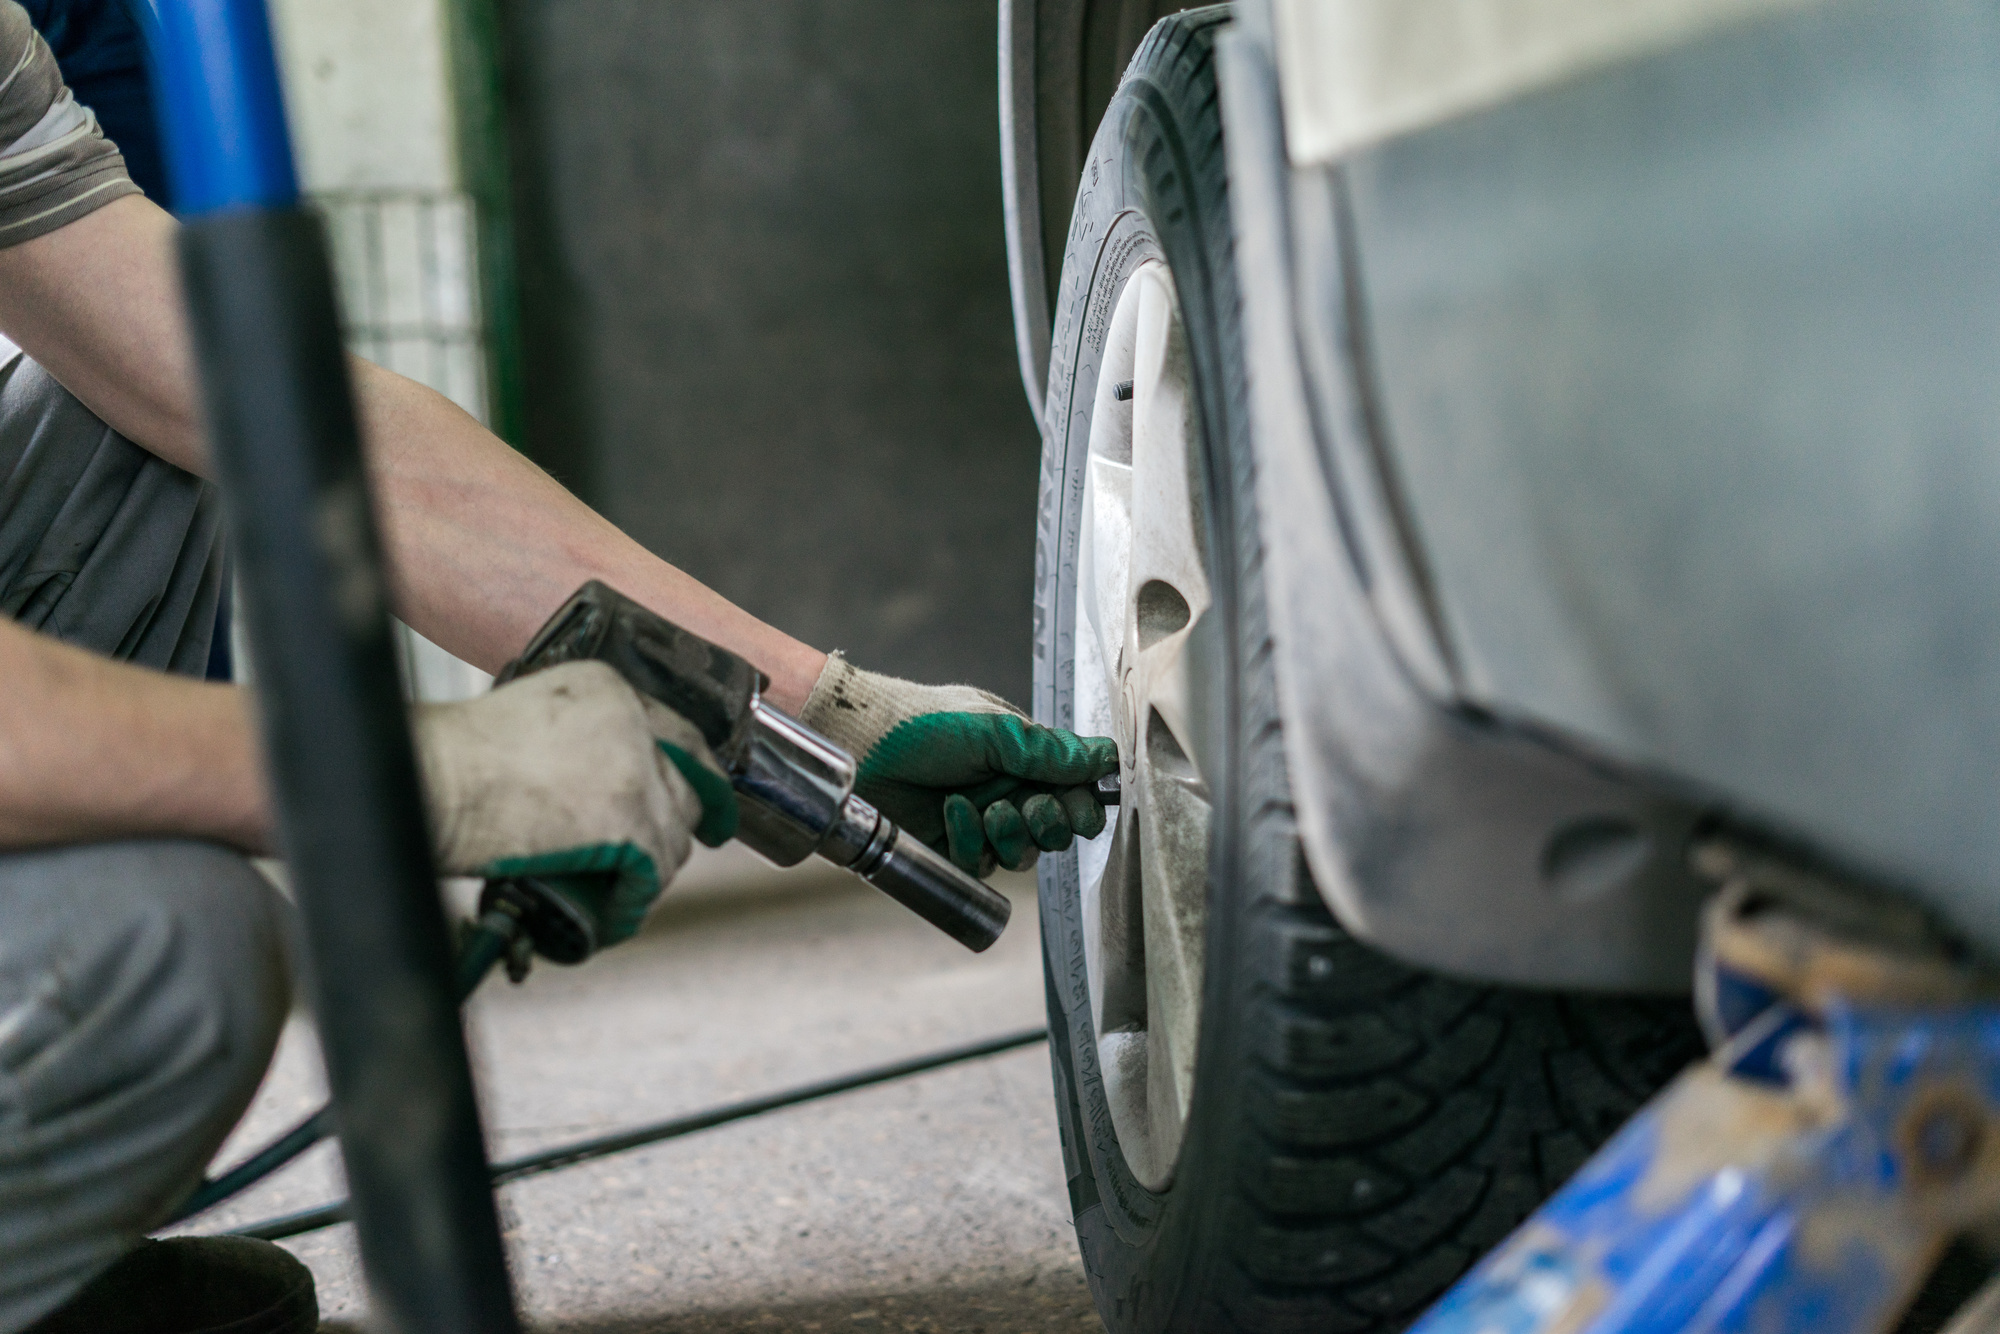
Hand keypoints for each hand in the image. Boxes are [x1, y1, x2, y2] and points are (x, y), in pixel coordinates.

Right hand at [414, 660, 736, 945]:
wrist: (434, 780)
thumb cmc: (451, 760)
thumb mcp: (527, 718)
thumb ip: (577, 739)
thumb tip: (596, 784)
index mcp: (608, 689)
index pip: (676, 734)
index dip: (692, 773)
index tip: (705, 799)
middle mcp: (634, 723)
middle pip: (683, 786)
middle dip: (671, 826)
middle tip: (653, 857)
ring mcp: (637, 773)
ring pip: (673, 835)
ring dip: (647, 870)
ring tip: (613, 891)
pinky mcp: (632, 823)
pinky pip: (654, 871)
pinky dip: (633, 899)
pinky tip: (612, 910)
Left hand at [798, 655, 1118, 875]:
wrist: (861, 745)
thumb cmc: (923, 724)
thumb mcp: (995, 731)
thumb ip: (1051, 752)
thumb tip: (1108, 756)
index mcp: (1022, 756)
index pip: (1072, 789)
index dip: (1082, 803)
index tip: (1081, 807)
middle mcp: (1005, 790)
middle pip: (1054, 828)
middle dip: (1051, 823)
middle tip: (1034, 808)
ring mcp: (979, 821)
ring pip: (1022, 853)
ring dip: (1012, 834)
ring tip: (990, 809)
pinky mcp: (951, 849)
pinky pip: (982, 864)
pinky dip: (972, 841)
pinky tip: (953, 813)